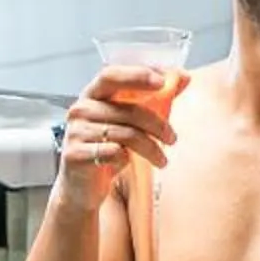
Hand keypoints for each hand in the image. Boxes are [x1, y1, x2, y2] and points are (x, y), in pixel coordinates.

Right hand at [54, 65, 186, 198]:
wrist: (81, 185)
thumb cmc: (106, 148)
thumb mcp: (129, 121)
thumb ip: (155, 98)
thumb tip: (184, 78)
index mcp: (93, 94)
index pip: (112, 75)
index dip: (137, 74)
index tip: (163, 81)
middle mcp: (81, 109)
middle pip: (127, 109)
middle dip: (156, 123)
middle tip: (172, 138)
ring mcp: (76, 131)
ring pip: (126, 134)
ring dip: (151, 149)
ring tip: (161, 160)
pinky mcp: (75, 154)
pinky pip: (113, 153)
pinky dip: (126, 159)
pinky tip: (127, 162)